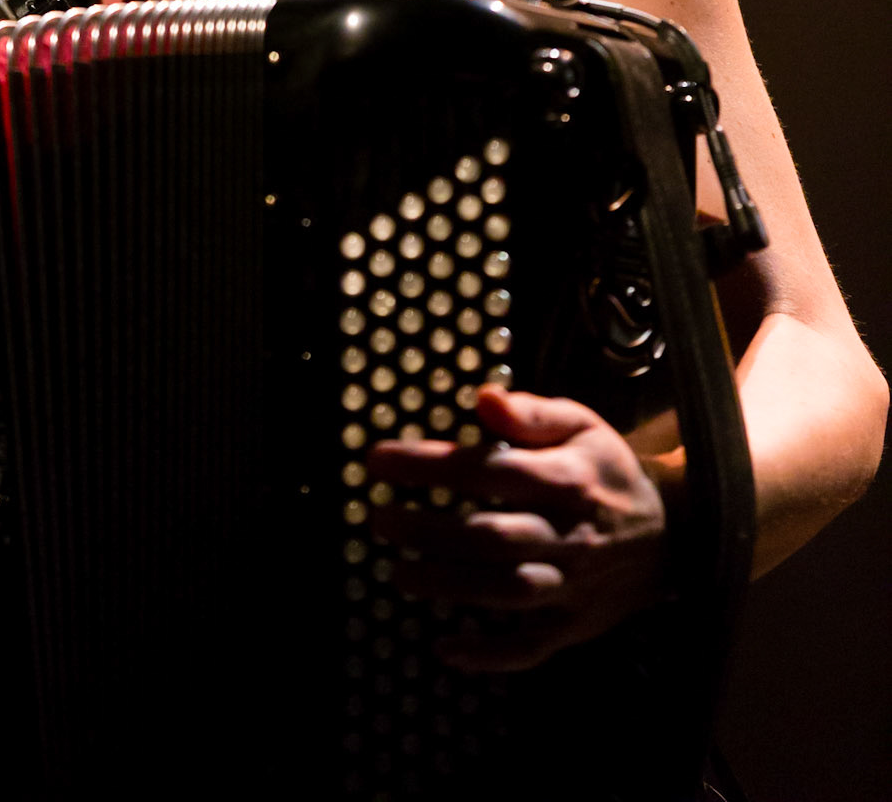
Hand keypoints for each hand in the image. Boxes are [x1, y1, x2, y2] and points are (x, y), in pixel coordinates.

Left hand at [367, 386, 669, 671]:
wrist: (674, 532)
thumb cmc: (606, 469)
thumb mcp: (581, 424)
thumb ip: (531, 412)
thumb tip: (483, 397)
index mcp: (566, 480)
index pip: (489, 472)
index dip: (431, 466)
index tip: (379, 459)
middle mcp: (569, 536)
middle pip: (490, 537)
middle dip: (428, 530)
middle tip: (378, 519)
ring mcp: (573, 586)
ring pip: (505, 592)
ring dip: (448, 587)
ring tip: (397, 574)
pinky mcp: (575, 625)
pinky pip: (531, 648)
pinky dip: (489, 654)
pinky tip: (446, 648)